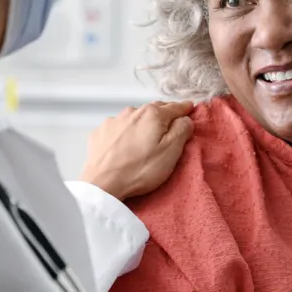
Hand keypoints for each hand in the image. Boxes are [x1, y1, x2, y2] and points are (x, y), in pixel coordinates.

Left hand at [79, 101, 193, 201]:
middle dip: (165, 114)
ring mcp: (114, 120)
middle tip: (171, 126)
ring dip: (144, 123)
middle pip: (155, 109)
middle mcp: (133, 111)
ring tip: (146, 137)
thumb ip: (182, 130)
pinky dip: (126, 131)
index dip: (186, 109)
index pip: (176, 107)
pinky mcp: (100, 132)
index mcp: (153, 114)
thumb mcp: (171, 152)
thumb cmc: (140, 169)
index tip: (191, 109)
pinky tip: (125, 144)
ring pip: (136, 116)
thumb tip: (185, 119)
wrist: (103, 184)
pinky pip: (119, 127)